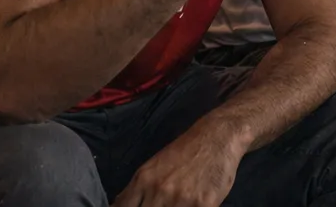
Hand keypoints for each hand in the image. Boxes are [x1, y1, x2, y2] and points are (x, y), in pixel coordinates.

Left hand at [112, 124, 243, 206]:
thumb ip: (137, 188)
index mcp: (143, 180)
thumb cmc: (185, 151)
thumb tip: (118, 205)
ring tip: (179, 203)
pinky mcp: (203, 205)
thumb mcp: (154, 166)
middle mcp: (159, 190)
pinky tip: (194, 205)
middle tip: (162, 205)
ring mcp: (181, 199)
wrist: (217, 136)